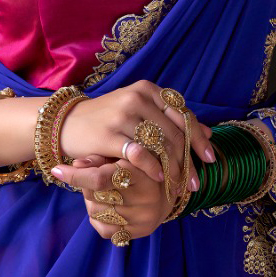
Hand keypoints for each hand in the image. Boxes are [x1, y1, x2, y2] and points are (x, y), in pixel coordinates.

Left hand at [53, 154, 200, 240]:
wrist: (172, 189)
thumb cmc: (143, 165)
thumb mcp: (126, 154)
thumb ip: (101, 157)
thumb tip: (75, 165)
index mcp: (142, 173)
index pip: (101, 178)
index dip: (76, 175)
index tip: (57, 169)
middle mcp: (145, 199)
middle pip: (95, 195)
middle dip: (88, 184)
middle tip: (95, 177)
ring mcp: (142, 219)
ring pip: (96, 211)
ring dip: (92, 200)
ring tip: (106, 191)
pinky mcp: (139, 232)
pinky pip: (103, 229)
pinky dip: (98, 217)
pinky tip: (109, 206)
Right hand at [57, 80, 214, 192]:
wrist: (66, 124)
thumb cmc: (107, 120)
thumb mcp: (140, 112)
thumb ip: (171, 120)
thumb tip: (210, 133)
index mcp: (148, 90)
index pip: (183, 114)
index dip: (199, 138)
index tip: (210, 158)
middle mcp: (137, 98)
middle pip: (174, 132)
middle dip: (189, 161)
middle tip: (196, 182)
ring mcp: (123, 115)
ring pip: (160, 145)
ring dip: (174, 169)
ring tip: (180, 186)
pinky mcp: (108, 134)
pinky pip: (139, 154)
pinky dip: (152, 168)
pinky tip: (159, 178)